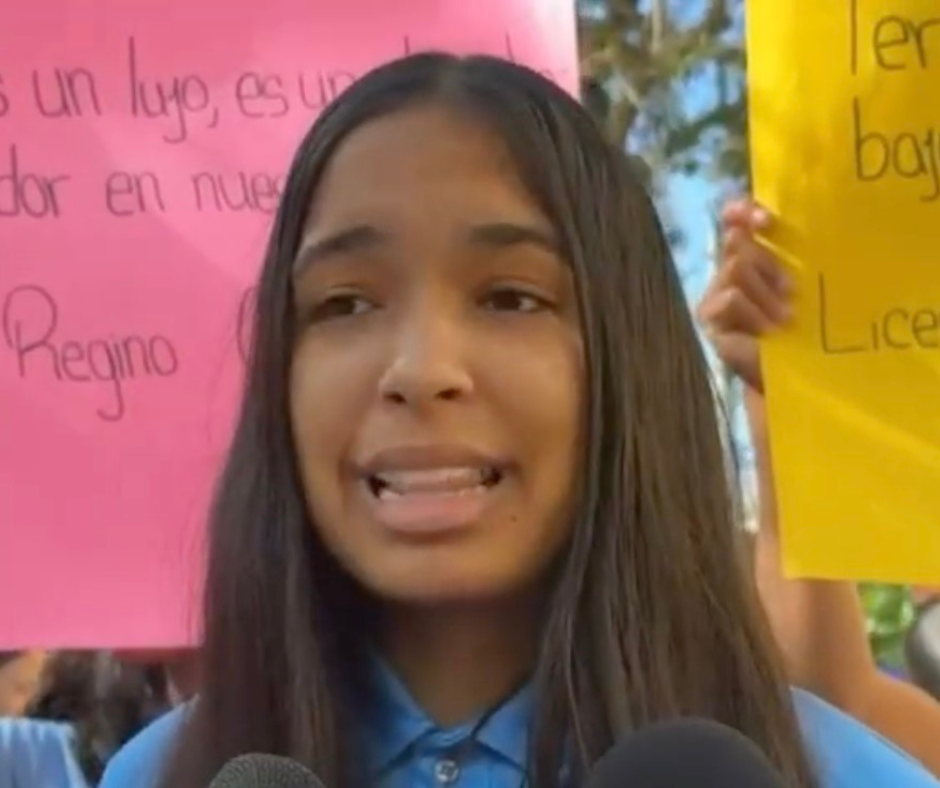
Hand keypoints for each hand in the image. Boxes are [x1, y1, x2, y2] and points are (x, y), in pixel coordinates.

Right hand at [697, 198, 791, 392]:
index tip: (767, 223)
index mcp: (751, 256)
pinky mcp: (710, 323)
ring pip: (735, 268)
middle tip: (793, 293)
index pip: (734, 218)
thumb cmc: (808, 329)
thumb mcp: (807, 283)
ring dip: (766, 291)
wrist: (797, 376)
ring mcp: (714, 298)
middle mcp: (727, 272)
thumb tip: (804, 219)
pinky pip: (730, 299)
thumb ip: (798, 253)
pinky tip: (770, 332)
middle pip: (737, 242)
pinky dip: (755, 313)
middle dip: (769, 263)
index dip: (744, 211)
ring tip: (786, 319)